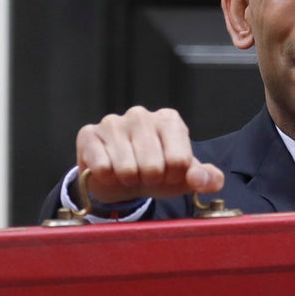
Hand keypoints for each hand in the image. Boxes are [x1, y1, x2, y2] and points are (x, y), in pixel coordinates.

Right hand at [75, 106, 223, 202]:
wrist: (120, 178)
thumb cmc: (156, 173)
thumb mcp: (184, 178)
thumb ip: (205, 178)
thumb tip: (202, 179)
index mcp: (170, 120)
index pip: (180, 160)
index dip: (174, 177)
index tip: (168, 174)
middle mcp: (141, 115)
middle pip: (153, 166)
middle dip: (151, 180)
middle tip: (146, 175)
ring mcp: (113, 122)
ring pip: (126, 169)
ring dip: (129, 180)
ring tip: (129, 173)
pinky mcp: (89, 134)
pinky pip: (102, 168)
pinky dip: (107, 178)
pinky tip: (109, 169)